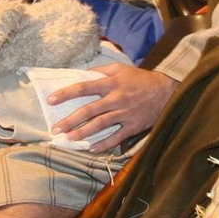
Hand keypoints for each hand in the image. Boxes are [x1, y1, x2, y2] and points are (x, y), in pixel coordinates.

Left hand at [50, 63, 176, 151]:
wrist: (167, 91)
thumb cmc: (140, 79)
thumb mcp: (121, 68)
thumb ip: (101, 71)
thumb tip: (83, 74)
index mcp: (111, 83)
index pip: (84, 87)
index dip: (66, 94)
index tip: (51, 100)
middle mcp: (116, 98)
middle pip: (89, 110)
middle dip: (70, 120)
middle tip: (56, 128)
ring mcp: (125, 113)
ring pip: (100, 125)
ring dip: (83, 133)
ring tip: (69, 139)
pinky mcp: (134, 126)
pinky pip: (117, 137)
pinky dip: (104, 144)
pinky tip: (91, 148)